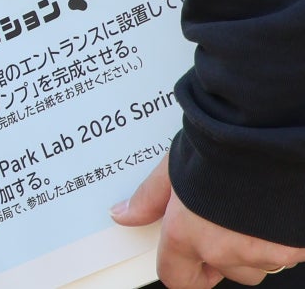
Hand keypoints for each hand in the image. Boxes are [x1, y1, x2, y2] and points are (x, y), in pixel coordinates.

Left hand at [113, 158, 304, 286]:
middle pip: (226, 270)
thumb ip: (150, 197)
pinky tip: (276, 206)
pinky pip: (291, 252)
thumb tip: (124, 214)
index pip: (177, 277)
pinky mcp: (299, 247)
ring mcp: (266, 252)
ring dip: (257, 245)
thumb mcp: (173, 166)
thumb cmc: (224, 145)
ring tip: (252, 206)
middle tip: (224, 219)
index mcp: (188, 233)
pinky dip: (285, 236)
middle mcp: (226, 251)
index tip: (184, 260)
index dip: (181, 269)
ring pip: (261, 263)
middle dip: (225, 252)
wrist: (271, 136)